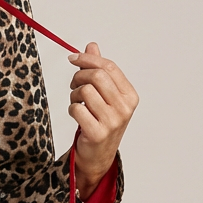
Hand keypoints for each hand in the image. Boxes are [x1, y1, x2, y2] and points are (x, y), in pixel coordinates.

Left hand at [67, 42, 138, 199]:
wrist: (98, 155)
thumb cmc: (101, 122)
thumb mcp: (104, 96)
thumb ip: (99, 70)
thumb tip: (91, 46)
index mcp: (130, 95)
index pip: (109, 67)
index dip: (88, 59)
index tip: (73, 58)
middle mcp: (124, 108)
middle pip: (96, 76)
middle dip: (78, 76)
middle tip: (73, 85)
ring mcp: (112, 121)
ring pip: (84, 91)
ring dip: (74, 95)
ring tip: (77, 102)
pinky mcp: (97, 133)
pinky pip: (76, 109)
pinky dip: (72, 109)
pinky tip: (77, 115)